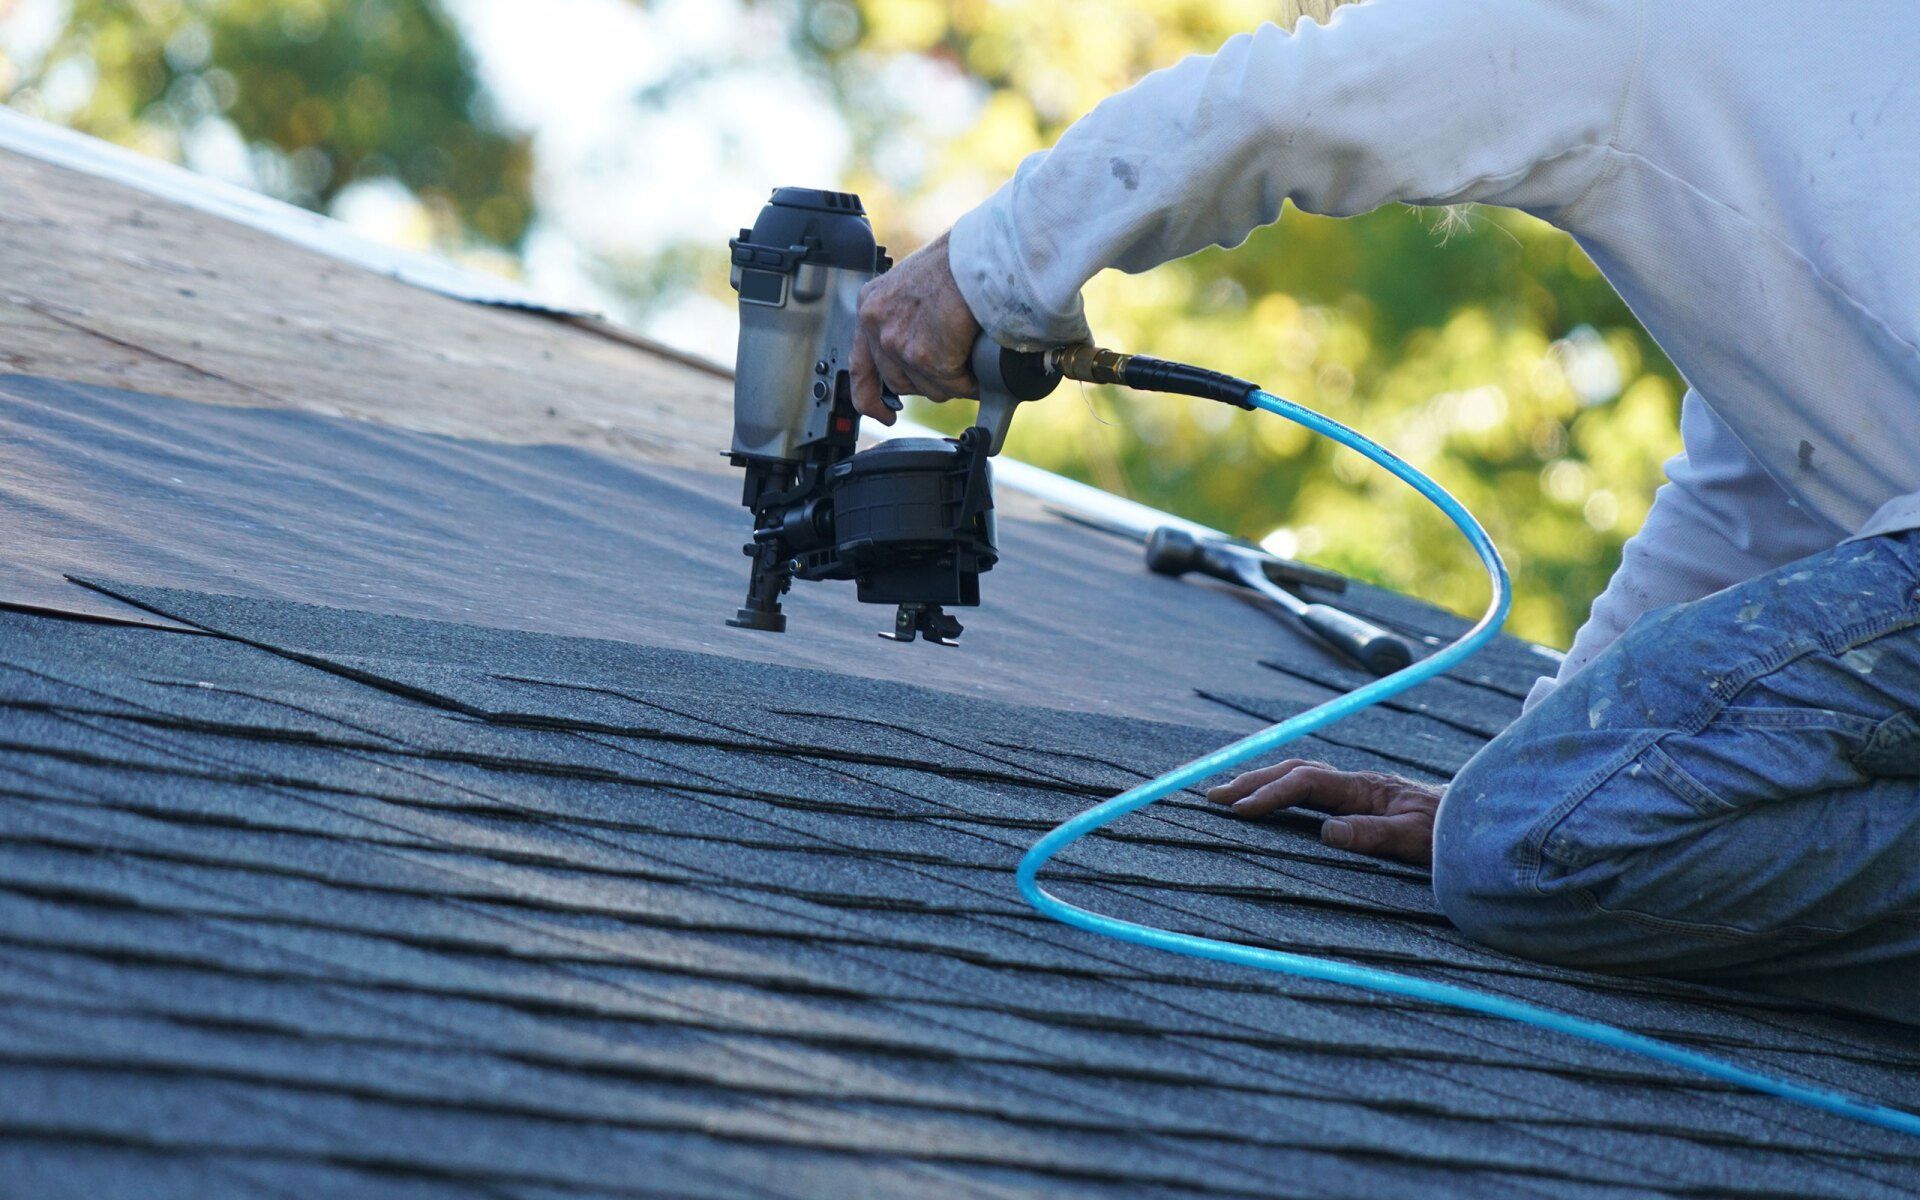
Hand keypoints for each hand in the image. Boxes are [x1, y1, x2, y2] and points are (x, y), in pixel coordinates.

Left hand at [851, 230, 980, 424]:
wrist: (980, 255)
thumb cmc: (959, 263)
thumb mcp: (914, 287)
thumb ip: (906, 318)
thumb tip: (923, 349)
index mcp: (871, 304)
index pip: (860, 366)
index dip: (870, 398)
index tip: (884, 414)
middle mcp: (876, 324)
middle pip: (899, 382)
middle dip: (928, 383)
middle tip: (952, 373)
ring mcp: (898, 342)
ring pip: (928, 388)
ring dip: (952, 383)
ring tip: (972, 359)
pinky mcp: (925, 356)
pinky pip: (952, 386)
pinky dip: (971, 382)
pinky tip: (981, 366)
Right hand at [1206, 759, 1441, 865]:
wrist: (1481, 821)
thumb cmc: (1451, 833)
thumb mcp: (1415, 840)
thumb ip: (1373, 835)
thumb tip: (1326, 832)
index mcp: (1365, 788)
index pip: (1306, 783)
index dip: (1270, 794)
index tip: (1239, 810)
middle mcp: (1358, 781)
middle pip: (1295, 770)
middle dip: (1252, 780)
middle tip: (1213, 796)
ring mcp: (1359, 788)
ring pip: (1301, 774)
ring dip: (1264, 780)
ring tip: (1230, 795)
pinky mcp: (1362, 798)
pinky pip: (1312, 786)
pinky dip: (1283, 788)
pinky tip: (1272, 800)